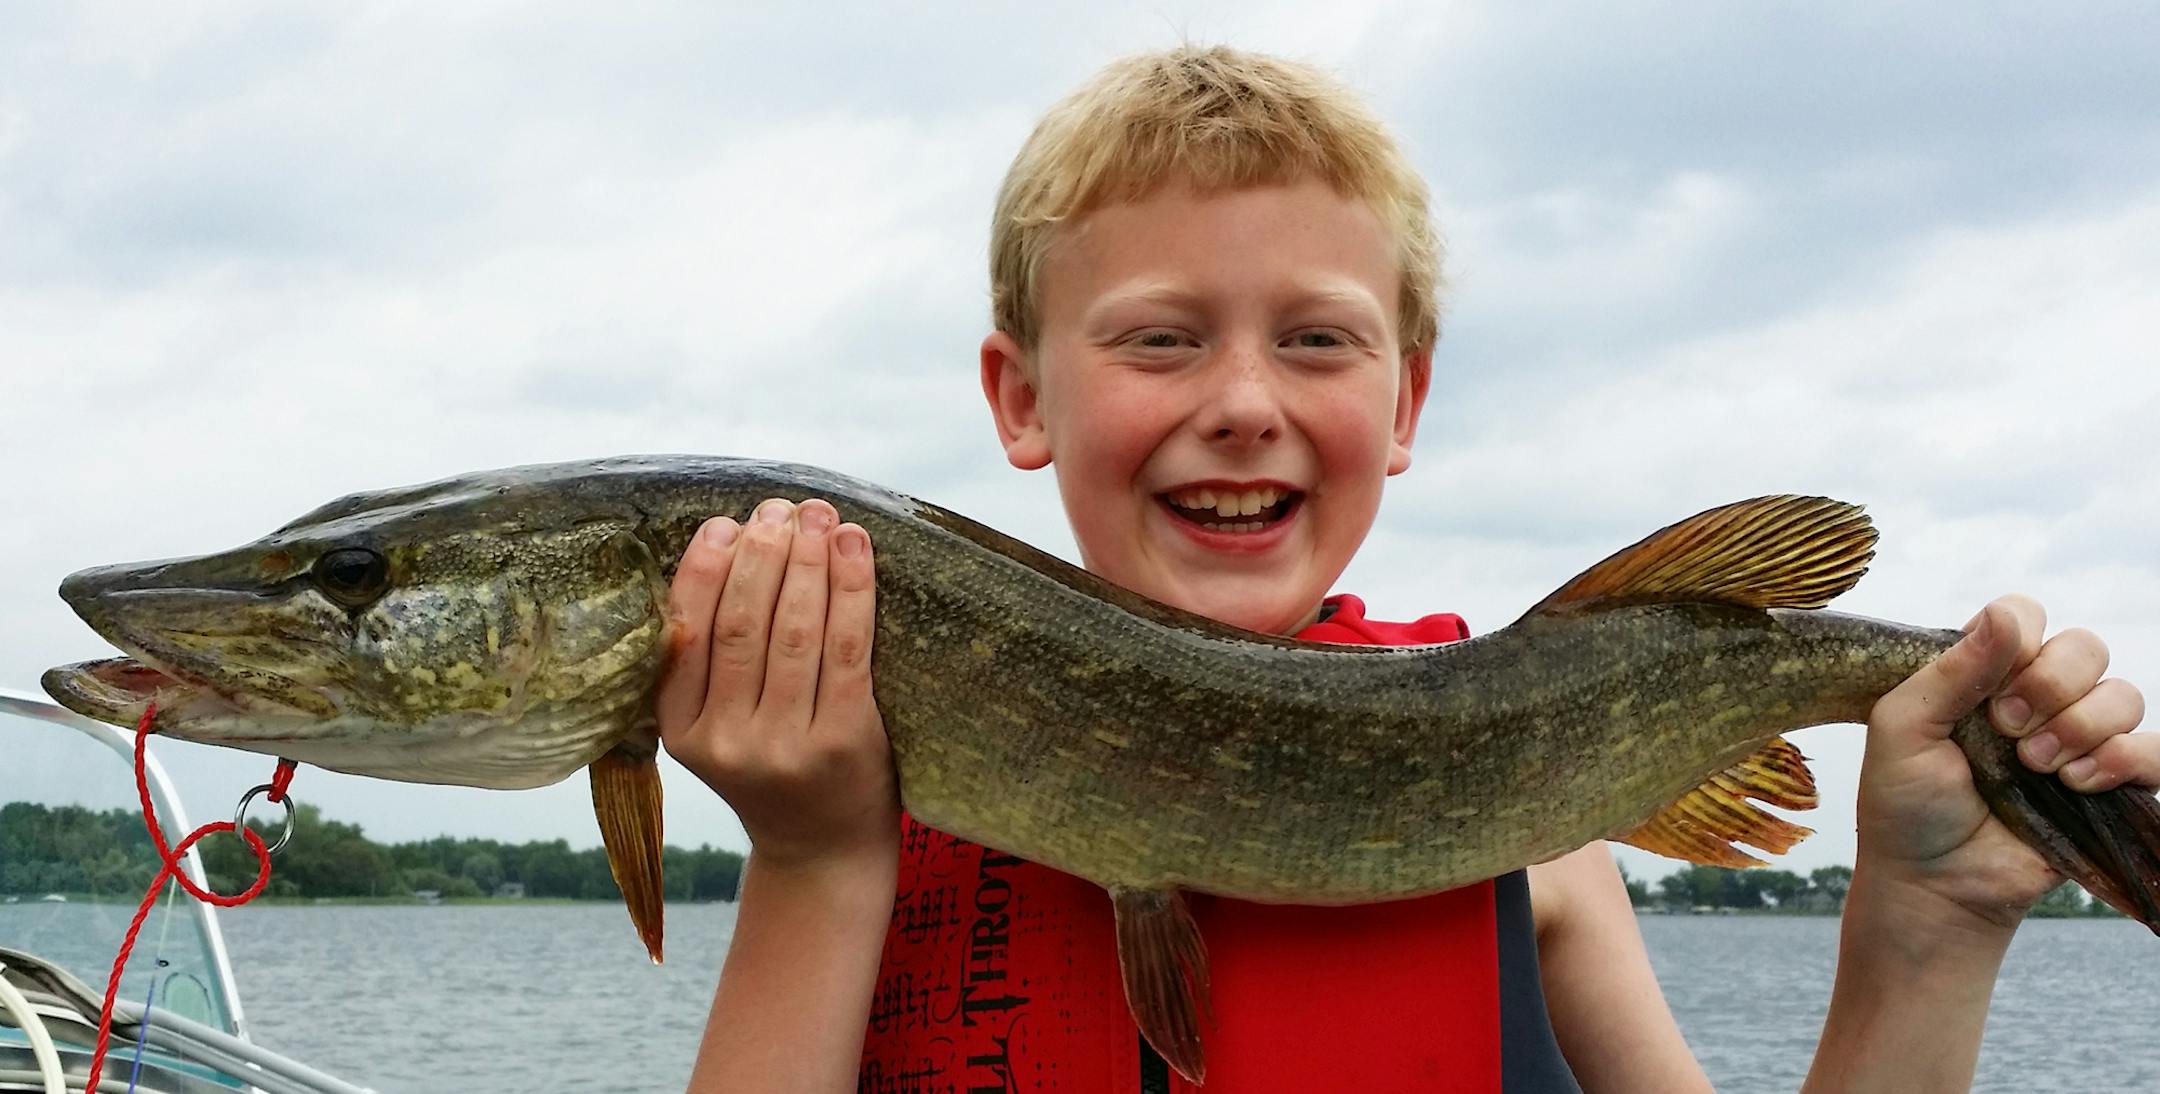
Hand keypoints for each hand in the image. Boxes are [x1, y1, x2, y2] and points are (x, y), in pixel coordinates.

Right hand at [656, 497, 898, 868]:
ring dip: (807, 561)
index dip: (705, 570)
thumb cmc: (774, 771)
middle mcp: (725, 741)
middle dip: (762, 554)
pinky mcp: (842, 742)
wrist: (823, 850)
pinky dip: (851, 590)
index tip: (725, 523)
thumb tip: (731, 547)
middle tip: (780, 508)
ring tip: (818, 516)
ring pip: (793, 630)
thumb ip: (711, 664)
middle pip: (741, 625)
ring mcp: (784, 746)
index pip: (686, 635)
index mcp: (681, 731)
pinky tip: (854, 549)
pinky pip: (847, 648)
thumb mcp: (718, 729)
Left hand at [1855, 594, 2151, 927]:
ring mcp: (2076, 741)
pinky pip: (2155, 751)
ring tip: (2037, 767)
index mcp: (1983, 674)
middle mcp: (2035, 699)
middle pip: (2085, 647)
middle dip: (2051, 685)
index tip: (1987, 691)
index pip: (2025, 616)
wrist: (1933, 884)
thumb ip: (1951, 670)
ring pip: (2124, 695)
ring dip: (2081, 727)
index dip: (2018, 641)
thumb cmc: (1905, 806)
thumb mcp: (1903, 730)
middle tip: (2008, 731)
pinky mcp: (2109, 787)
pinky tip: (2078, 784)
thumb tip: (2004, 615)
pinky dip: (2125, 759)